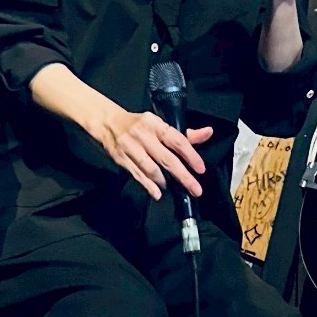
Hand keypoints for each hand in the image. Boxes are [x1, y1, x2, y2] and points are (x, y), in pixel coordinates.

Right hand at [94, 107, 212, 200]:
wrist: (107, 122)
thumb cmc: (138, 125)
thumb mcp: (160, 124)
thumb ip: (184, 133)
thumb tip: (208, 132)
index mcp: (156, 124)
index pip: (177, 140)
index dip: (191, 155)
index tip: (200, 169)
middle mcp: (143, 135)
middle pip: (167, 158)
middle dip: (183, 176)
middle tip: (196, 189)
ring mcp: (131, 147)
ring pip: (152, 169)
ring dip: (165, 181)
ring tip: (172, 187)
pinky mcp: (121, 159)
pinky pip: (138, 175)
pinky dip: (149, 186)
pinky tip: (157, 194)